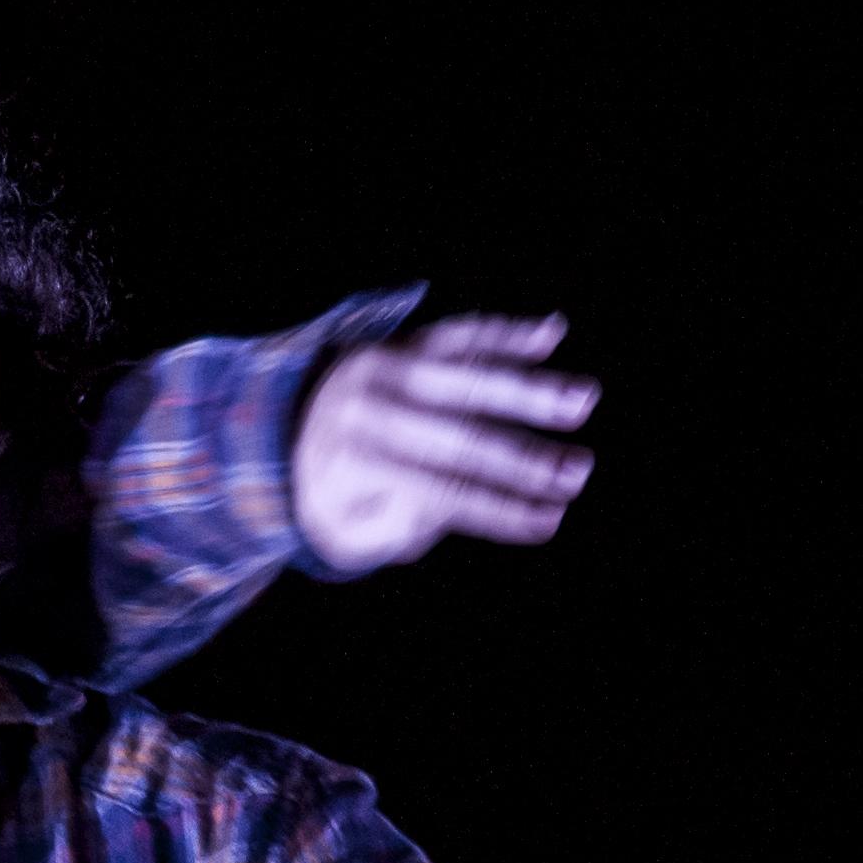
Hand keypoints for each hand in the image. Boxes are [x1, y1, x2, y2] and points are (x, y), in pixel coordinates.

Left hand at [290, 312, 600, 575]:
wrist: (277, 427)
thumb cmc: (329, 494)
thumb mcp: (345, 532)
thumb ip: (399, 526)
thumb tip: (452, 505)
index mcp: (355, 461)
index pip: (442, 489)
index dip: (498, 509)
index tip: (549, 522)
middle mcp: (371, 406)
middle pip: (461, 433)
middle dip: (525, 456)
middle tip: (580, 471)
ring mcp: (387, 364)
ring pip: (468, 372)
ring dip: (531, 386)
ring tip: (586, 398)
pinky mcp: (404, 340)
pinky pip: (460, 332)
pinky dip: (506, 331)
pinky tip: (552, 330)